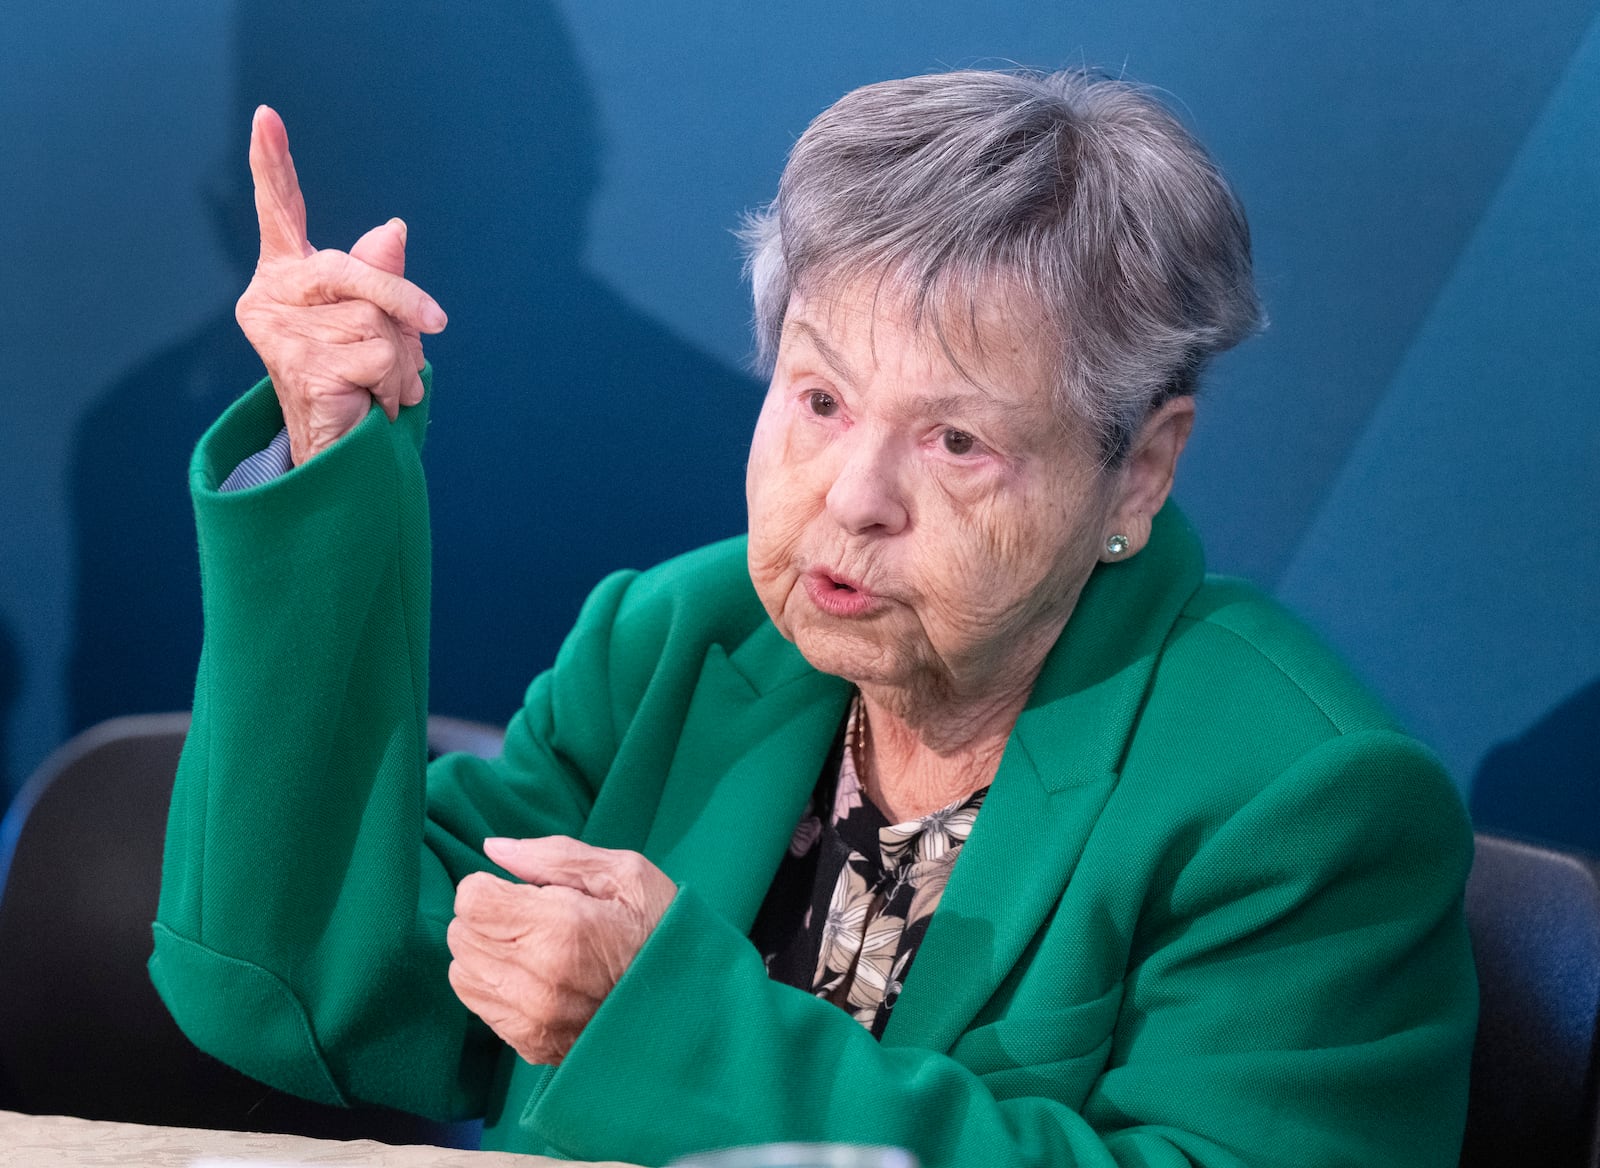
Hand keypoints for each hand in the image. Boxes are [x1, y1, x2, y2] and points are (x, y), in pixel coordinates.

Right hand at [233, 105, 448, 465]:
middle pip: (352, 271)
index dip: (272, 164)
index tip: (266, 115)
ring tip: (381, 384)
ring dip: (401, 357)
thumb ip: (382, 275)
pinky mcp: (299, 367)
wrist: (339, 449)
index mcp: (287, 273)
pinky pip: (378, 357)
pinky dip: (395, 382)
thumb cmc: (359, 378)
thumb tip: (394, 230)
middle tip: (439, 324)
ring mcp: (280, 332)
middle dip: (402, 300)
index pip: (279, 210)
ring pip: (374, 321)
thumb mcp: (378, 319)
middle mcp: (271, 295)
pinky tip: (373, 401)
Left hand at [447, 836, 677, 1065]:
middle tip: (532, 915)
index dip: (492, 884)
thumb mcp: (625, 875)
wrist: (692, 1009)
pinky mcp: (530, 1045)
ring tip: (531, 946)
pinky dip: (494, 985)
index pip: (471, 899)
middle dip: (488, 915)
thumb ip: (554, 856)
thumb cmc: (662, 930)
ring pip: (461, 971)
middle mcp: (537, 979)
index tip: (524, 890)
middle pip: (461, 933)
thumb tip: (493, 848)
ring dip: (486, 951)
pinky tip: (532, 976)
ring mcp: (532, 1019)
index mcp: (561, 928)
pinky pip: (477, 1006)